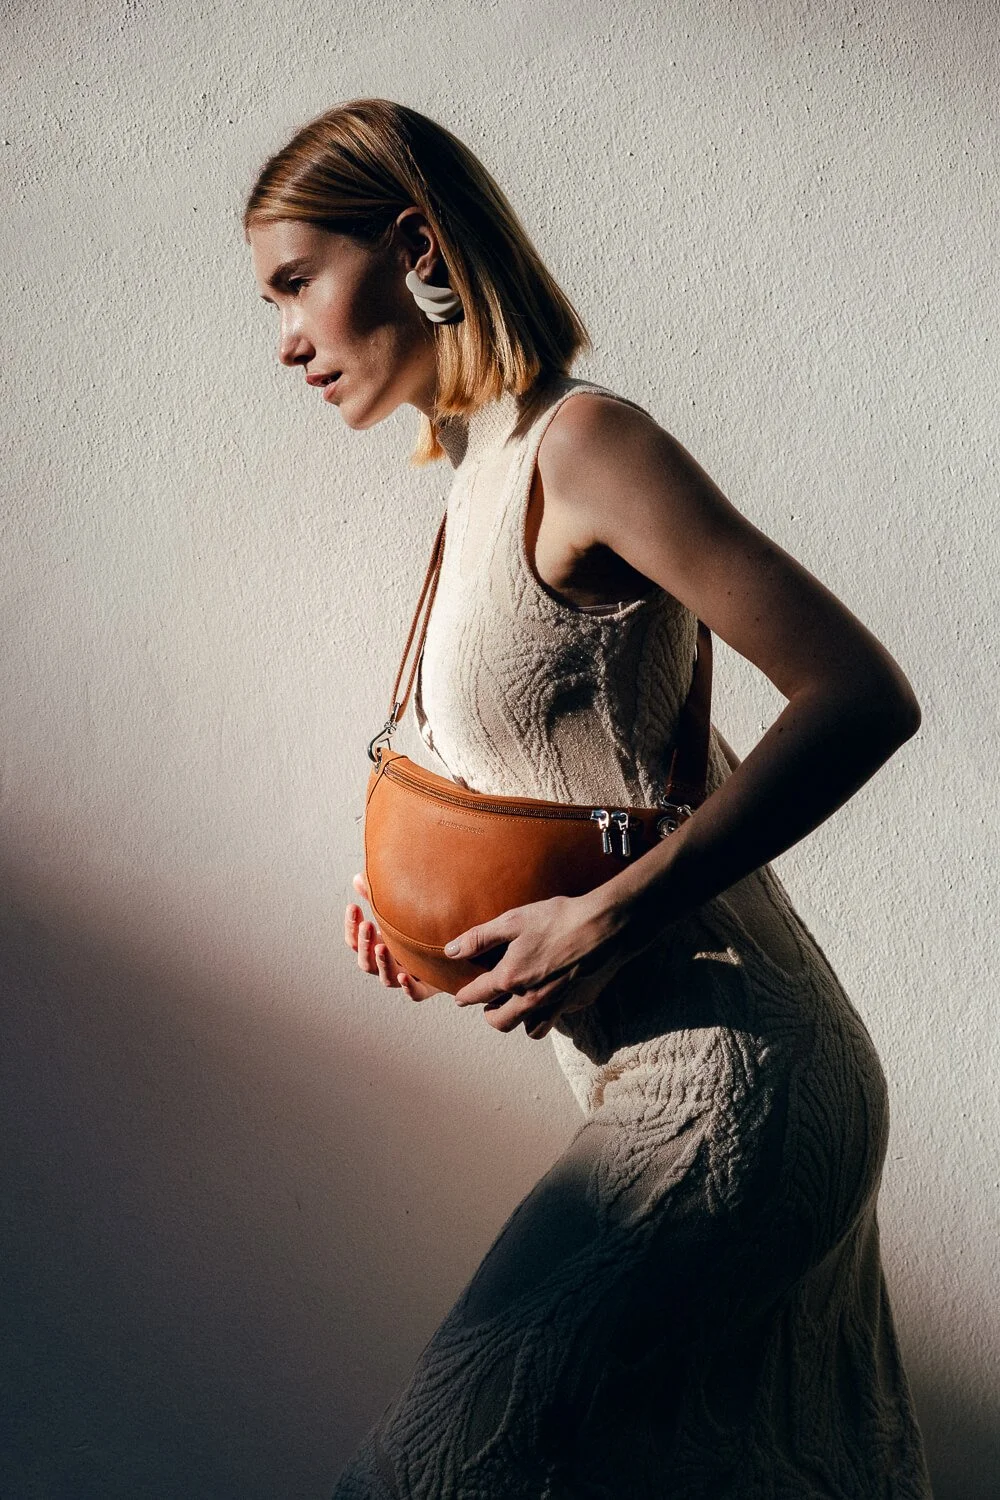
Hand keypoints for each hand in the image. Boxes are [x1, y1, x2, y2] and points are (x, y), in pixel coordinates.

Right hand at [345, 872, 441, 1001]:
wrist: (452, 956)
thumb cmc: (418, 932)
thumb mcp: (397, 914)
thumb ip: (377, 898)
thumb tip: (358, 877)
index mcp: (378, 948)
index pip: (356, 942)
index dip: (352, 926)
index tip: (353, 906)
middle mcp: (388, 965)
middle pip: (366, 961)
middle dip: (364, 943)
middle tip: (367, 925)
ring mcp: (405, 977)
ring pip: (386, 977)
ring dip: (382, 962)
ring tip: (382, 946)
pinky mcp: (425, 988)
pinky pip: (414, 993)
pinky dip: (408, 987)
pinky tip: (405, 975)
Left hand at [448, 892, 627, 1039]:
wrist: (608, 928)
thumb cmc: (559, 919)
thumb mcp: (513, 921)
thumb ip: (480, 938)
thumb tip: (451, 950)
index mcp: (510, 979)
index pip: (478, 995)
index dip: (465, 997)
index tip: (459, 999)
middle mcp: (531, 1000)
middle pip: (501, 1022)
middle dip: (490, 1015)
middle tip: (489, 1005)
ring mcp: (556, 1005)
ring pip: (531, 1029)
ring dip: (521, 1021)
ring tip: (520, 1006)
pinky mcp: (579, 1003)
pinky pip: (558, 1018)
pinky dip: (550, 1012)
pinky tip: (552, 995)